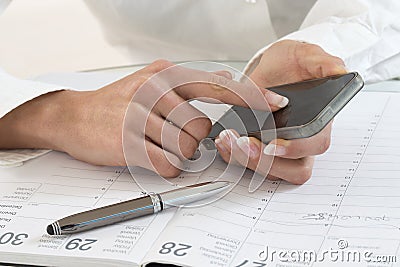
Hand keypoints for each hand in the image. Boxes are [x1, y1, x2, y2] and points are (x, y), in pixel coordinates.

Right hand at [0, 60, 286, 176]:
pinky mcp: (129, 145)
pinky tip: (147, 154)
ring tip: (155, 142)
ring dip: (177, 152)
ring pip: (186, 147)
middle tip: (170, 134)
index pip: (215, 84)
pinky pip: (167, 164)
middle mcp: (154, 92)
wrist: (74, 116)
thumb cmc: (117, 101)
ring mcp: (140, 118)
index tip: (273, 104)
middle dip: (192, 138)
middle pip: (201, 127)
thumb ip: (187, 80)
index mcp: (164, 75)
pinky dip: (163, 166)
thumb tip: (224, 76)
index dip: (248, 95)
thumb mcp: (151, 79)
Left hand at [215, 40, 346, 183]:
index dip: (295, 149)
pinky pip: (250, 165)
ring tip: (229, 140)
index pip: (315, 145)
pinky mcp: (260, 148)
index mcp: (319, 122)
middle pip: (294, 170)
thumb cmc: (293, 65)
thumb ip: (322, 62)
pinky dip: (233, 157)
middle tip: (245, 145)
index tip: (273, 144)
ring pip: (272, 172)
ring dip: (248, 161)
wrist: (273, 68)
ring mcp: (280, 147)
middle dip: (268, 163)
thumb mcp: (307, 56)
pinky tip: (223, 142)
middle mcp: (302, 141)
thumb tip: (339, 70)